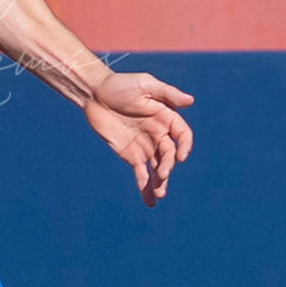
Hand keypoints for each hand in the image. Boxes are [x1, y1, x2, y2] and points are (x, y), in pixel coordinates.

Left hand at [83, 72, 193, 206]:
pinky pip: (141, 173)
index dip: (185, 146)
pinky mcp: (131, 155)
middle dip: (167, 166)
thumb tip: (190, 101)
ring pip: (158, 168)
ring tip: (158, 195)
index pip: (182, 135)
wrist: (95, 94)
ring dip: (160, 182)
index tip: (180, 157)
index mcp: (166, 117)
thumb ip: (167, 94)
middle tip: (162, 175)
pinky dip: (145, 187)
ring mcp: (145, 146)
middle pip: (169, 154)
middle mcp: (158, 134)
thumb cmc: (121, 84)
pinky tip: (149, 201)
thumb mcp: (145, 84)